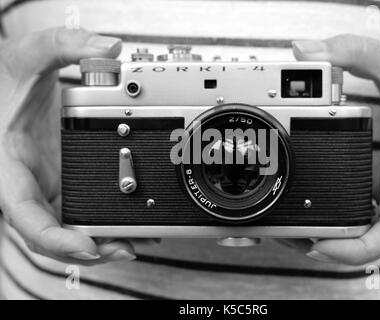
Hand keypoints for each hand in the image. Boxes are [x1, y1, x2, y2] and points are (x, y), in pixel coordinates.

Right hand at [0, 27, 137, 264]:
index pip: (25, 216)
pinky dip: (99, 225)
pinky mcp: (61, 185)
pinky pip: (78, 214)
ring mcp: (45, 188)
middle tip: (127, 247)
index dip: (54, 238)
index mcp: (11, 167)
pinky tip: (127, 224)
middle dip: (87, 249)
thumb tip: (109, 49)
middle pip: (51, 235)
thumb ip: (64, 46)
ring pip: (67, 230)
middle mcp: (28, 185)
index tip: (88, 245)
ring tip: (136, 240)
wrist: (4, 86)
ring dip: (98, 242)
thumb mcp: (29, 56)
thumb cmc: (6, 80)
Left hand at [290, 35, 379, 265]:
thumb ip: (352, 51)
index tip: (318, 247)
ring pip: (371, 228)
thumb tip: (304, 51)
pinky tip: (317, 208)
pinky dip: (344, 216)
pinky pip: (372, 212)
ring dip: (335, 234)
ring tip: (292, 226)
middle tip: (287, 235)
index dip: (356, 249)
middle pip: (373, 237)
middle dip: (330, 244)